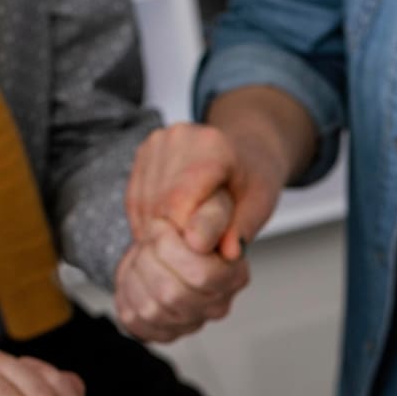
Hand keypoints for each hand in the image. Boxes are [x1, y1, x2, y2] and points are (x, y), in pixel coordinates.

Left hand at [114, 201, 250, 343]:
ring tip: (142, 255)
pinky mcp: (166, 330)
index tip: (160, 225)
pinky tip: (135, 275)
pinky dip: (125, 294)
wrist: (176, 235)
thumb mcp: (211, 202)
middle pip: (172, 294)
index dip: (170, 247)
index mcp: (235, 275)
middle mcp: (217, 304)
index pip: (201, 275)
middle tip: (148, 240)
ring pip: (150, 309)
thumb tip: (198, 240)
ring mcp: (192, 321)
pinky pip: (135, 321)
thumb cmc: (195, 217)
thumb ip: (211, 217)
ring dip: (135, 274)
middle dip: (149, 260)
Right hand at [126, 116, 292, 263]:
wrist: (242, 150)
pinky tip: (168, 234)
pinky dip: (149, 225)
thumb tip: (228, 254)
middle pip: (160, 205)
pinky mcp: (142, 156)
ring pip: (144, 206)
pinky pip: (136, 202)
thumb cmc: (253, 178)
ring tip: (184, 245)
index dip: (186, 235)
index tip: (201, 254)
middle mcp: (178, 139)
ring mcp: (156, 145)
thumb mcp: (260, 204)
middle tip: (196, 256)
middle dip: (175, 238)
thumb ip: (243, 229)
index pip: (181, 200)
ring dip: (158, 235)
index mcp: (212, 146)